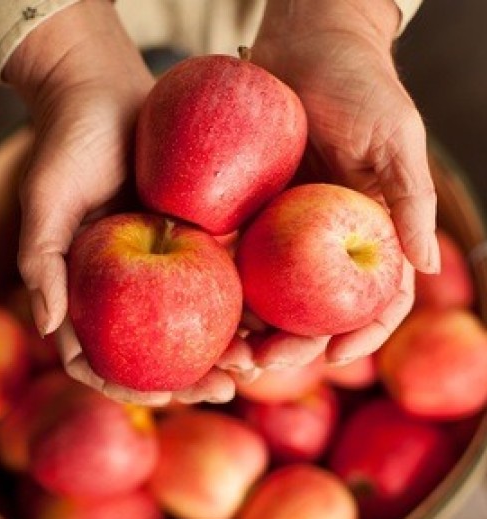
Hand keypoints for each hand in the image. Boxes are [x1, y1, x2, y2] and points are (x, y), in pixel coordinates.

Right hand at [4, 1, 235, 405]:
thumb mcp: (45, 200)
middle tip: (224, 392)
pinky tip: (266, 318)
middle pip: (156, 350)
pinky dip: (240, 303)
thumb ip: (41, 261)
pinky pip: (218, 277)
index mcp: (88, 290)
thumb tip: (48, 328)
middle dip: (189, 380)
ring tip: (255, 366)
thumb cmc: (69, 144)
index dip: (126, 384)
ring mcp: (163, 266)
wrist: (106, 91)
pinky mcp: (195, 237)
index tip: (162, 398)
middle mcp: (126, 287)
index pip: (101, 354)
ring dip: (223, 352)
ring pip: (193, 323)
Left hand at [224, 0, 434, 368]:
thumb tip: (424, 263)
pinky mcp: (249, 216)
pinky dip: (225, 290)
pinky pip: (236, 261)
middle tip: (264, 363)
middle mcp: (327, 244)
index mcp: (369, 235)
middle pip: (314, 313)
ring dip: (251, 331)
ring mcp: (286, 235)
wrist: (306, 44)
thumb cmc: (359, 86)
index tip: (335, 357)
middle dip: (293, 346)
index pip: (375, 301)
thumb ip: (410, 200)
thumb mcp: (395, 139)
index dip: (360, 335)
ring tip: (227, 352)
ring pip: (271, 298)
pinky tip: (206, 307)